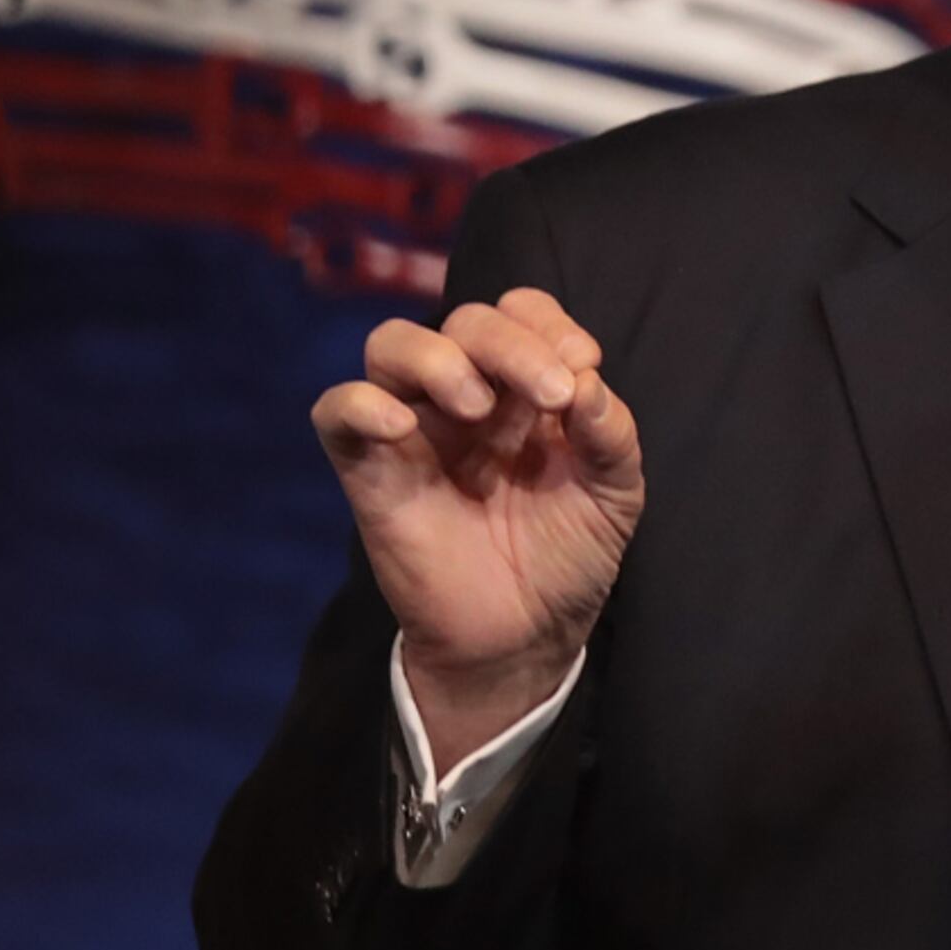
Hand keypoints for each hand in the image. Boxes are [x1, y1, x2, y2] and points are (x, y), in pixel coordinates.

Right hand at [313, 287, 644, 764]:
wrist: (524, 638)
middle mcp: (466, 394)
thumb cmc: (568, 557)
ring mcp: (413, 428)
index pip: (519, 311)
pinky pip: (336, 411)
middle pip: (465, 320)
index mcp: (524, 388)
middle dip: (509, 344)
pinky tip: (402, 427)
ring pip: (392, 344)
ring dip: (437, 357)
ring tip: (476, 407)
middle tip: (550, 395)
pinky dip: (359, 403)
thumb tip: (588, 380)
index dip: (548, 323)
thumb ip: (610, 433)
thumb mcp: (614, 494)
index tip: (581, 366)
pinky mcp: (368, 470)